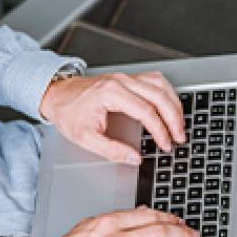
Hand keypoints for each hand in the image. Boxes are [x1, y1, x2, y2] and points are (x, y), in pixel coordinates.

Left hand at [41, 71, 185, 165]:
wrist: (57, 95)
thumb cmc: (68, 112)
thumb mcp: (84, 138)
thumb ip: (111, 150)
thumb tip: (134, 158)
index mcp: (111, 93)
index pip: (146, 111)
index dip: (160, 130)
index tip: (166, 144)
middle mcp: (121, 81)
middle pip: (159, 95)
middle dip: (174, 118)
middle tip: (179, 137)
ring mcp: (125, 77)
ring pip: (160, 85)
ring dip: (174, 104)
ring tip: (179, 124)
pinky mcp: (127, 79)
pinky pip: (155, 81)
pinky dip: (167, 94)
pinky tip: (170, 106)